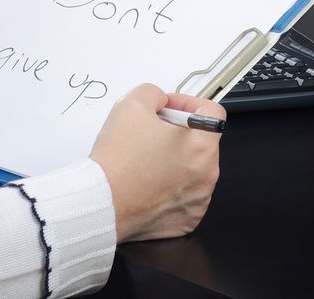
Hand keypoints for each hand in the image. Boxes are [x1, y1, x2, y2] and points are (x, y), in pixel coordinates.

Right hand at [88, 84, 223, 242]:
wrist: (102, 203)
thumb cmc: (118, 161)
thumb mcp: (131, 104)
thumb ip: (154, 93)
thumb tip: (161, 101)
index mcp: (201, 145)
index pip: (211, 112)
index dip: (187, 103)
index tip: (170, 109)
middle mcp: (207, 174)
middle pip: (202, 141)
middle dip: (179, 132)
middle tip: (151, 132)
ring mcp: (199, 200)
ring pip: (194, 168)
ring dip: (176, 159)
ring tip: (147, 158)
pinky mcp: (187, 219)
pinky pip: (185, 194)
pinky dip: (171, 185)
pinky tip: (149, 181)